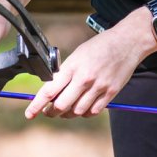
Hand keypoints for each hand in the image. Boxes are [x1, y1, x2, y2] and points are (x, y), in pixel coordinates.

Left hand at [23, 20, 150, 119]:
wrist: (127, 42)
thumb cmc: (100, 46)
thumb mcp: (77, 54)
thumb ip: (66, 72)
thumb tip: (53, 89)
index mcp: (72, 66)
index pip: (50, 90)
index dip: (37, 105)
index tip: (30, 113)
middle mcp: (84, 79)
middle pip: (62, 105)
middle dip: (51, 112)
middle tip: (48, 112)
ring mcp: (98, 87)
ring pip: (77, 111)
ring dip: (67, 114)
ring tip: (64, 111)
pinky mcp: (110, 93)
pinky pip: (93, 111)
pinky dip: (84, 113)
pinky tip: (81, 109)